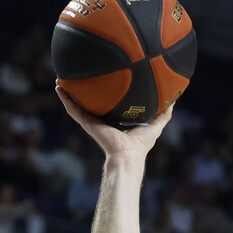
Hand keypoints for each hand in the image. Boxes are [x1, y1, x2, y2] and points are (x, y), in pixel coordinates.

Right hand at [55, 83, 172, 161]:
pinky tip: (59, 87)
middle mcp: (101, 121)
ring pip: (77, 105)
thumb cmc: (140, 145)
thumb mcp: (155, 125)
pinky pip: (73, 109)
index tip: (101, 83)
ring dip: (68, 93)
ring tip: (60, 79)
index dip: (104, 95)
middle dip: (83, 92)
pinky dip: (65, 98)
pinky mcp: (86, 123)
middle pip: (89, 104)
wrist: (128, 155)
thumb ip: (164, 114)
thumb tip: (174, 101)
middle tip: (77, 78)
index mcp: (114, 122)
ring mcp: (92, 122)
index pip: (107, 106)